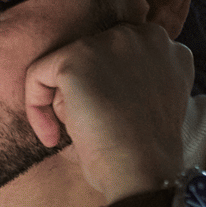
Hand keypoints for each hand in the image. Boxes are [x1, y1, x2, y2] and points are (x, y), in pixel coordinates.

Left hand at [22, 24, 192, 201]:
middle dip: (89, 90)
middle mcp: (144, 36)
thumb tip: (95, 80)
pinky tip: (52, 137)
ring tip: (84, 131)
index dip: (106, 86)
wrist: (144, 170)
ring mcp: (109, 43)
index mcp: (169, 49)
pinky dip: (36, 107)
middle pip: (94, 56)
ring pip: (68, 66)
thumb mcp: (154, 102)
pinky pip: (38, 75)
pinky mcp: (76, 58)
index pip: (120, 55)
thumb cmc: (147, 152)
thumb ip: (136, 77)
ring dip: (67, 102)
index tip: (105, 116)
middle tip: (94, 127)